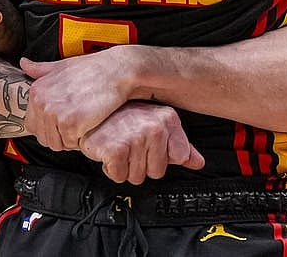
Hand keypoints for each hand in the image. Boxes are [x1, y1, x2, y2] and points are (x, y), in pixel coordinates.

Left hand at [21, 49, 133, 150]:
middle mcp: (41, 103)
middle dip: (58, 135)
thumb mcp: (61, 66)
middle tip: (74, 125)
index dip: (47, 127)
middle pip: (43, 137)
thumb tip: (24, 63)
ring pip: (56, 143)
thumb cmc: (91, 69)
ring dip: (69, 139)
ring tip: (82, 123)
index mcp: (36, 91)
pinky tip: (88, 125)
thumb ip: (40, 69)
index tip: (61, 122)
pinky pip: (70, 144)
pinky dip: (80, 140)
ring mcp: (54, 114)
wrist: (115, 71)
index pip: (31, 125)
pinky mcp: (70, 125)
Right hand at [79, 102, 204, 184]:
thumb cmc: (120, 117)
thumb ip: (180, 146)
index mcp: (167, 119)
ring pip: (138, 176)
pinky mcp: (117, 150)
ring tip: (120, 146)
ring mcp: (136, 138)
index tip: (151, 145)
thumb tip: (198, 162)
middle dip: (142, 164)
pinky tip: (109, 150)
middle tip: (131, 146)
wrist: (89, 111)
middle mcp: (154, 127)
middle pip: (158, 171)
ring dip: (125, 167)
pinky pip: (119, 176)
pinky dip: (111, 168)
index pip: (180, 156)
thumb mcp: (156, 126)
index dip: (163, 156)